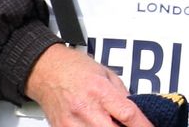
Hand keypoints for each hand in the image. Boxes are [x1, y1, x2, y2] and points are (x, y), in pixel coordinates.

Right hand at [24, 43, 153, 126]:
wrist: (45, 70)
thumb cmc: (73, 68)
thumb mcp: (106, 73)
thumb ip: (122, 94)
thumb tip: (136, 110)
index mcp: (100, 90)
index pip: (128, 114)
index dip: (143, 125)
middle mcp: (85, 108)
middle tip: (131, 126)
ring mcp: (72, 123)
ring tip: (112, 122)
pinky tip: (98, 124)